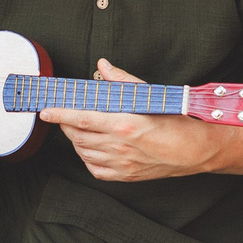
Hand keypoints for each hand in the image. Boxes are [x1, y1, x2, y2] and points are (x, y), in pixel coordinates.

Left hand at [42, 61, 215, 182]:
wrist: (196, 150)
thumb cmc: (176, 120)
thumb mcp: (150, 95)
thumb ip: (122, 81)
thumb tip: (103, 67)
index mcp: (124, 123)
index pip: (82, 118)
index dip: (60, 114)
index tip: (46, 111)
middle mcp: (120, 146)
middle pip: (78, 136)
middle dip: (66, 125)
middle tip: (63, 115)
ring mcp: (122, 164)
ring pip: (84, 153)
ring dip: (76, 140)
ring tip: (78, 129)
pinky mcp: (126, 176)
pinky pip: (95, 169)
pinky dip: (88, 158)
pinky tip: (92, 148)